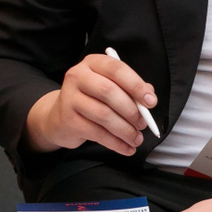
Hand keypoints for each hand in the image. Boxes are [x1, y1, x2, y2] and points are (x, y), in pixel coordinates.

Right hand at [25, 54, 155, 155]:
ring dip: (125, 130)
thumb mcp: (110, 88)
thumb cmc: (92, 100)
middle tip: (144, 124)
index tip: (151, 102)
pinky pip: (97, 133)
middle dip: (131, 110)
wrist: (60, 118)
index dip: (136, 85)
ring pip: (104, 115)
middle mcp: (78, 76)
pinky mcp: (68, 120)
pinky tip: (126, 148)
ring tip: (136, 139)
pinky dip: (116, 143)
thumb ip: (130, 89)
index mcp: (92, 63)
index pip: (116, 69)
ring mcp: (70, 98)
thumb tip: (149, 96)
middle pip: (109, 91)